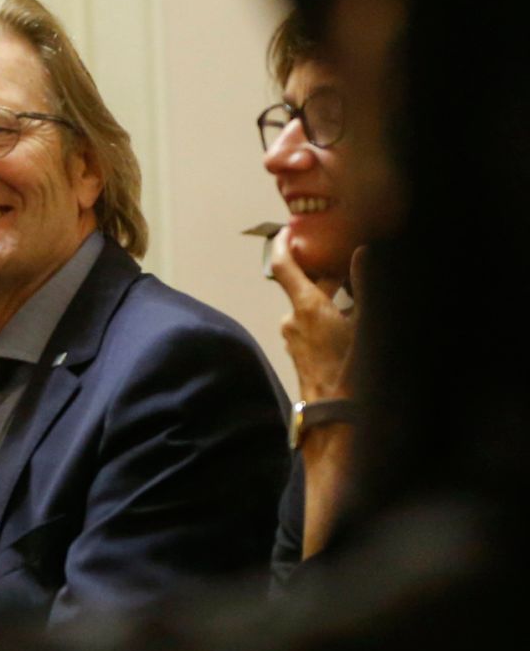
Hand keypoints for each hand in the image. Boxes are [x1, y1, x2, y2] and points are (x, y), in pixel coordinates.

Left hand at [270, 233, 360, 403]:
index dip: (283, 243)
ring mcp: (294, 340)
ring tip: (359, 292)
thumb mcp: (367, 324)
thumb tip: (364, 251)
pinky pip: (312, 326)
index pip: (283, 266)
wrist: (337, 422)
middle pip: (303, 286)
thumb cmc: (352, 371)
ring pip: (310, 307)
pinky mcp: (301, 356)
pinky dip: (328, 317)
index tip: (289, 228)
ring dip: (331, 297)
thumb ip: (367, 285)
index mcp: (305, 307)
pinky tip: (352, 323)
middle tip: (346, 259)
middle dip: (325, 273)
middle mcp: (292, 321)